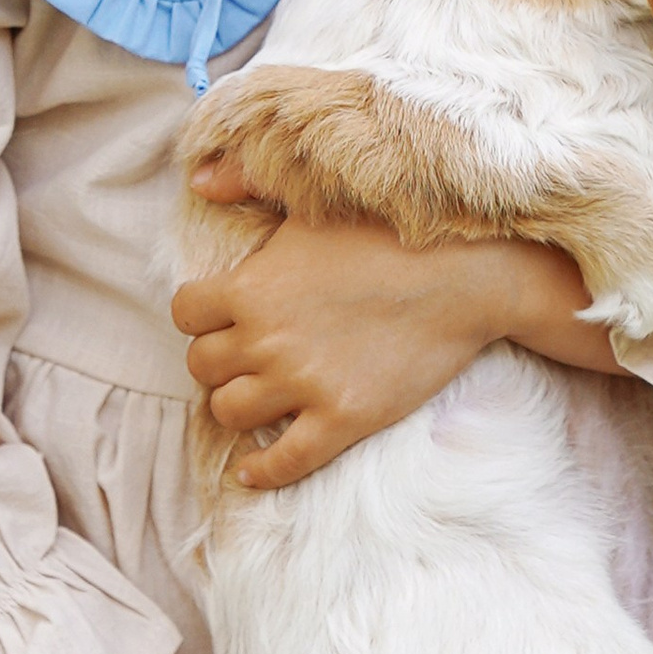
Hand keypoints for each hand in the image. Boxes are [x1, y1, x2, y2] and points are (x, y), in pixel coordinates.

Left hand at [172, 176, 619, 489]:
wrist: (466, 275)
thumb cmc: (390, 230)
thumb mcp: (312, 199)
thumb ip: (248, 183)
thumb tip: (198, 182)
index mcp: (252, 285)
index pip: (186, 313)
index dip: (202, 317)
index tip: (225, 318)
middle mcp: (266, 338)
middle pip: (202, 367)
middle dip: (219, 361)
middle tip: (247, 357)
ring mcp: (304, 383)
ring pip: (230, 413)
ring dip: (239, 406)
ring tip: (258, 398)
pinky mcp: (343, 419)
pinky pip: (283, 462)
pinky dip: (261, 471)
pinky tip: (253, 469)